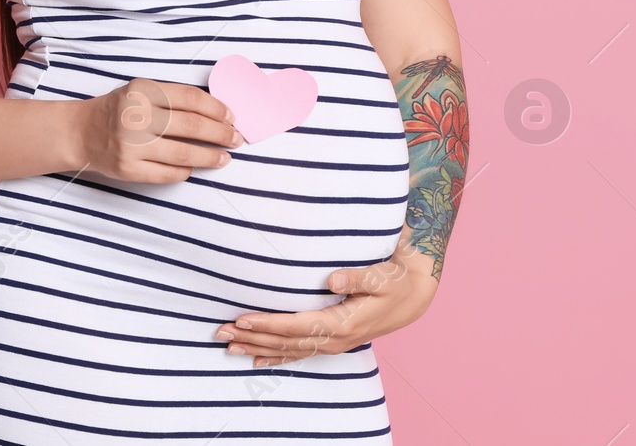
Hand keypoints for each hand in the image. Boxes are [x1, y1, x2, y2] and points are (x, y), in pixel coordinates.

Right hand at [74, 78, 242, 183]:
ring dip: (210, 157)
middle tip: (237, 140)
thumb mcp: (142, 91)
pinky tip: (193, 168)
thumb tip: (219, 113)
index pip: (191, 99)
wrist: (81, 132)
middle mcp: (137, 116)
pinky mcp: (128, 169)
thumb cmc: (120, 109)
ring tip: (224, 158)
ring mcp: (131, 145)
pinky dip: (185, 171)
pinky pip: (167, 173)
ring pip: (184, 153)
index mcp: (143, 91)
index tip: (232, 118)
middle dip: (221, 134)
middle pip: (192, 126)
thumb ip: (174, 98)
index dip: (217, 109)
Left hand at [215, 251, 438, 366]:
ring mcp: (333, 344)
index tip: (242, 319)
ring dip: (258, 348)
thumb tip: (333, 279)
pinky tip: (257, 360)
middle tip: (221, 332)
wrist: (414, 295)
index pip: (296, 326)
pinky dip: (277, 357)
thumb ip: (359, 276)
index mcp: (343, 323)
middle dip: (253, 338)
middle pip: (286, 342)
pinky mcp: (333, 341)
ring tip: (228, 345)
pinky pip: (300, 353)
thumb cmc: (396, 279)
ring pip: (289, 350)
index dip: (268, 324)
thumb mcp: (384, 274)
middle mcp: (335, 339)